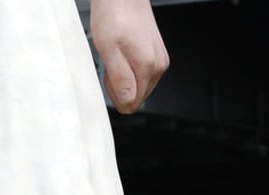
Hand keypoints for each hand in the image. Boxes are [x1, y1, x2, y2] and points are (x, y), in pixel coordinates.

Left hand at [89, 0, 168, 114]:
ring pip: (139, 88)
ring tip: (118, 56)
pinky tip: (124, 53)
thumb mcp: (109, 50)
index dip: (114, 94)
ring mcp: (160, 61)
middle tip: (112, 64)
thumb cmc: (114, 15)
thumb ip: (120, 79)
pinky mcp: (157, 55)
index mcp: (148, 67)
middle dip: (120, 88)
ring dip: (125, 79)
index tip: (108, 75)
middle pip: (136, 98)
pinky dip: (130, 69)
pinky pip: (142, 76)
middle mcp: (158, 66)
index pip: (130, 105)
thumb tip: (128, 102)